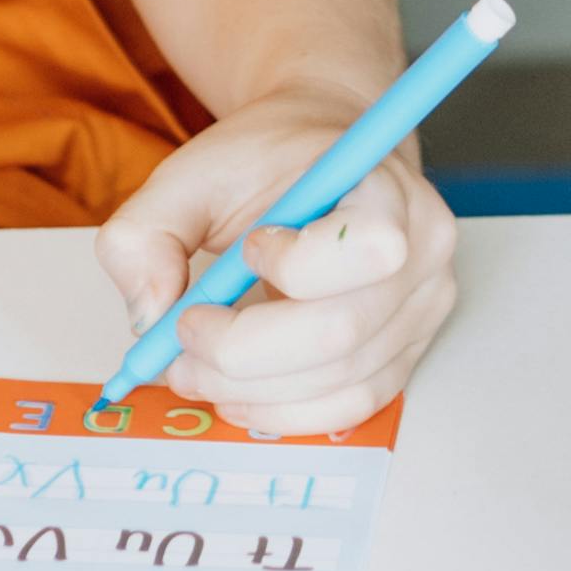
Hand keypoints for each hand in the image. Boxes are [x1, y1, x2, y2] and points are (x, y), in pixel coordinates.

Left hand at [95, 87, 462, 432]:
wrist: (324, 159)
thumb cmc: (266, 163)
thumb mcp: (191, 172)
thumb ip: (146, 233)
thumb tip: (149, 317)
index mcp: (386, 188)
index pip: (364, 248)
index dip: (292, 266)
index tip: (244, 251)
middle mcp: (423, 252)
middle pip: (340, 334)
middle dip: (242, 354)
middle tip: (180, 344)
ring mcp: (422, 309)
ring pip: (339, 383)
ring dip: (252, 392)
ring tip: (194, 368)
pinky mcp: (407, 353)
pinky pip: (348, 406)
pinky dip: (282, 410)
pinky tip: (237, 390)